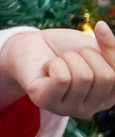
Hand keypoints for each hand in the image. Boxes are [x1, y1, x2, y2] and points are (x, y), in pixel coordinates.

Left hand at [0, 22, 114, 118]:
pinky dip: (54, 64)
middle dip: (87, 55)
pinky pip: (62, 78)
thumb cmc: (65, 48)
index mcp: (109, 96)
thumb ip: (110, 49)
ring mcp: (69, 109)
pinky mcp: (46, 102)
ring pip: (83, 77)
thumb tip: (103, 27)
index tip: (100, 28)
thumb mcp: (96, 48)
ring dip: (69, 59)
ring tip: (58, 61)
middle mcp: (92, 109)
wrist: (30, 45)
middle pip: (106, 77)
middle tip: (71, 55)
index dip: (111, 49)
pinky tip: (47, 69)